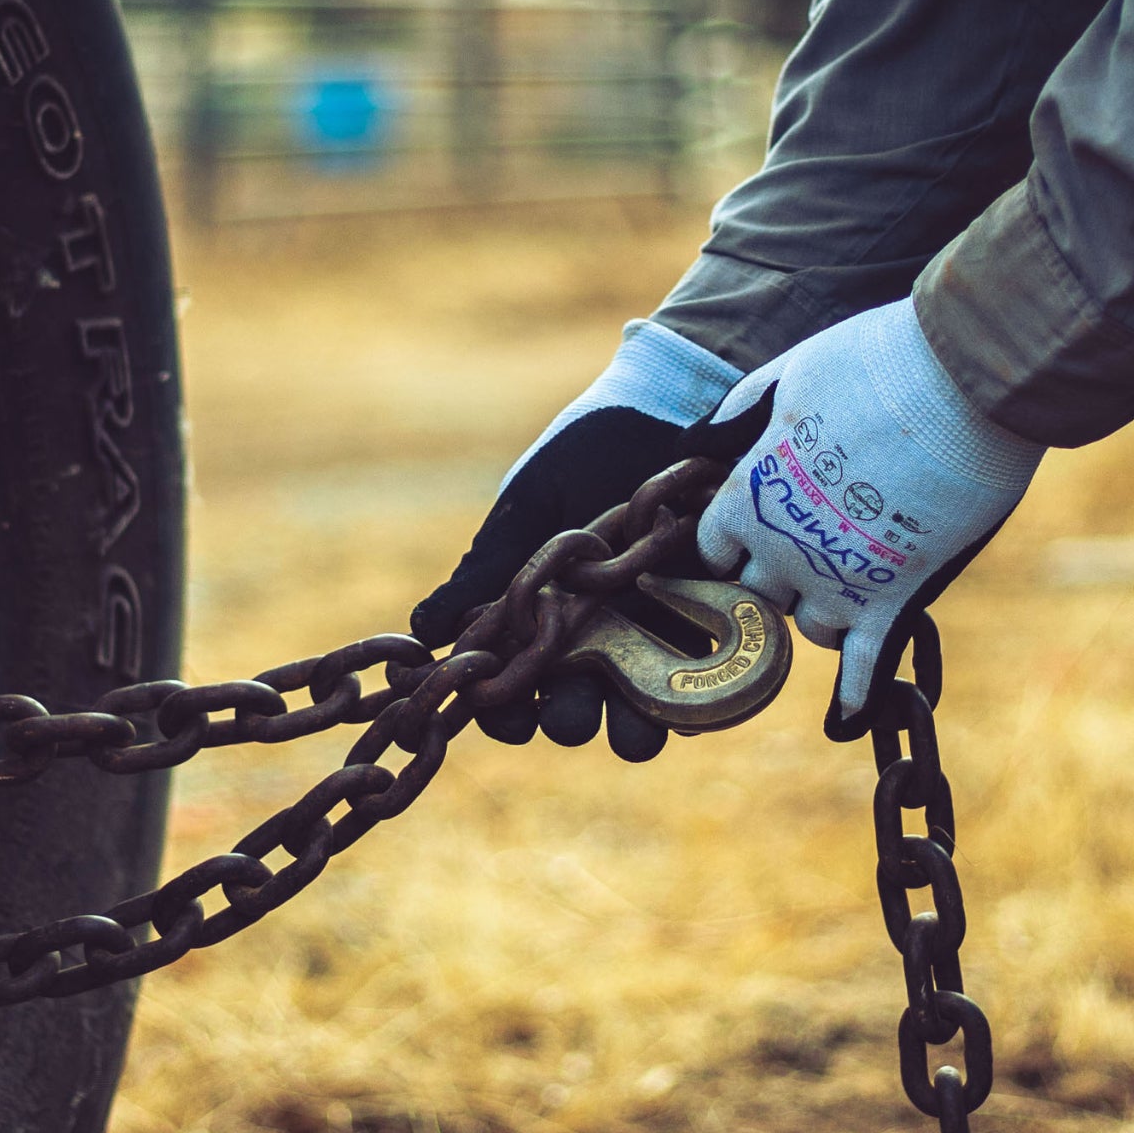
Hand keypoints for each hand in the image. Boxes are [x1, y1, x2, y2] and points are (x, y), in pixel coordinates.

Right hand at [411, 320, 741, 760]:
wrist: (670, 406)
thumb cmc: (588, 451)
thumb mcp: (531, 507)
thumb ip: (487, 569)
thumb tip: (421, 627)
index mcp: (542, 614)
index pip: (513, 681)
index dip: (502, 708)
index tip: (495, 708)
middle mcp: (596, 633)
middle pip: (575, 706)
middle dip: (570, 719)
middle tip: (569, 714)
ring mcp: (654, 628)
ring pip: (640, 705)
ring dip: (634, 726)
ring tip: (632, 726)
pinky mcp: (712, 614)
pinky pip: (707, 672)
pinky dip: (697, 689)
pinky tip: (685, 687)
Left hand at [694, 298, 1043, 734]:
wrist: (964, 382)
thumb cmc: (877, 364)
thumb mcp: (795, 371)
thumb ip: (750, 408)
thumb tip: (714, 432)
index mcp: (749, 492)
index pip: (716, 548)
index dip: (737, 544)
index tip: (759, 533)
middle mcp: (779, 546)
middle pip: (759, 592)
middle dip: (780, 577)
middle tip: (814, 555)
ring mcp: (834, 580)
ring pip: (809, 627)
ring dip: (825, 612)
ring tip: (852, 589)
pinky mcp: (891, 599)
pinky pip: (861, 664)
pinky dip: (854, 692)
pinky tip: (849, 713)